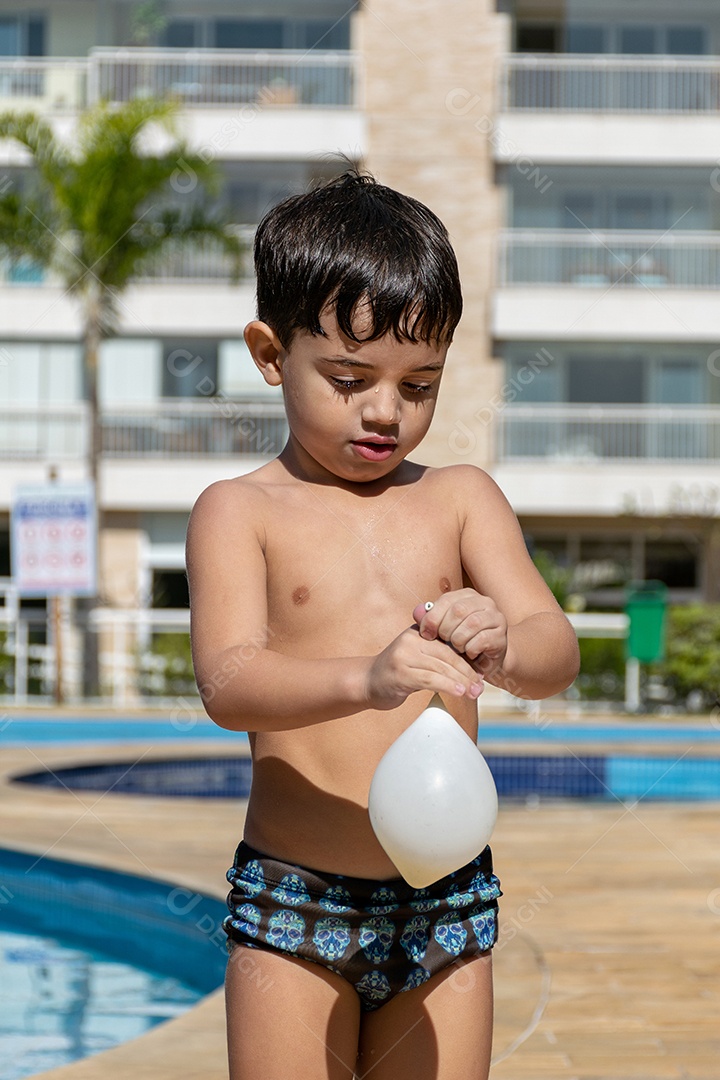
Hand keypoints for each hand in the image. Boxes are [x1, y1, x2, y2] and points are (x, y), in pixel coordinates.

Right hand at [364, 626, 484, 709]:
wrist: (366, 682)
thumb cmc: (397, 672)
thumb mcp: (416, 656)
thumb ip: (437, 655)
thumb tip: (472, 667)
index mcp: (418, 631)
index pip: (449, 643)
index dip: (467, 658)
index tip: (480, 672)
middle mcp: (411, 639)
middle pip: (447, 655)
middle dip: (467, 672)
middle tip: (480, 686)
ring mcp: (404, 655)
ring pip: (441, 667)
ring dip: (461, 681)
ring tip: (474, 692)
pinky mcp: (400, 673)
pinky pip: (430, 679)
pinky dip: (447, 685)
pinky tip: (459, 692)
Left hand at [413, 589, 507, 675]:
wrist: (487, 658)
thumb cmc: (462, 641)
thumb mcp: (444, 628)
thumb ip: (431, 619)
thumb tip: (417, 612)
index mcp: (468, 595)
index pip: (447, 600)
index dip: (433, 617)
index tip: (426, 634)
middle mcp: (485, 602)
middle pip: (459, 610)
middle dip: (446, 629)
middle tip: (444, 642)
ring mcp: (496, 617)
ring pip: (471, 624)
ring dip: (458, 640)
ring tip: (457, 648)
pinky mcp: (501, 635)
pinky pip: (481, 640)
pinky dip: (470, 649)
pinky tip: (469, 653)